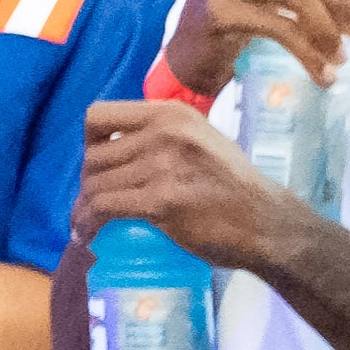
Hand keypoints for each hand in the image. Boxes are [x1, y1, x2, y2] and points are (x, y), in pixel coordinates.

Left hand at [75, 95, 304, 271]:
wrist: (266, 222)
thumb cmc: (232, 186)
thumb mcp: (200, 140)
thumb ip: (162, 136)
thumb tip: (113, 147)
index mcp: (172, 113)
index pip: (98, 115)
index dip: (88, 143)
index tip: (98, 165)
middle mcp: (165, 133)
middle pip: (92, 156)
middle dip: (88, 184)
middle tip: (94, 205)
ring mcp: (163, 166)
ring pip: (94, 185)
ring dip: (83, 209)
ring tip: (86, 225)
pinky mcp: (161, 200)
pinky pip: (103, 208)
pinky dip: (88, 224)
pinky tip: (88, 236)